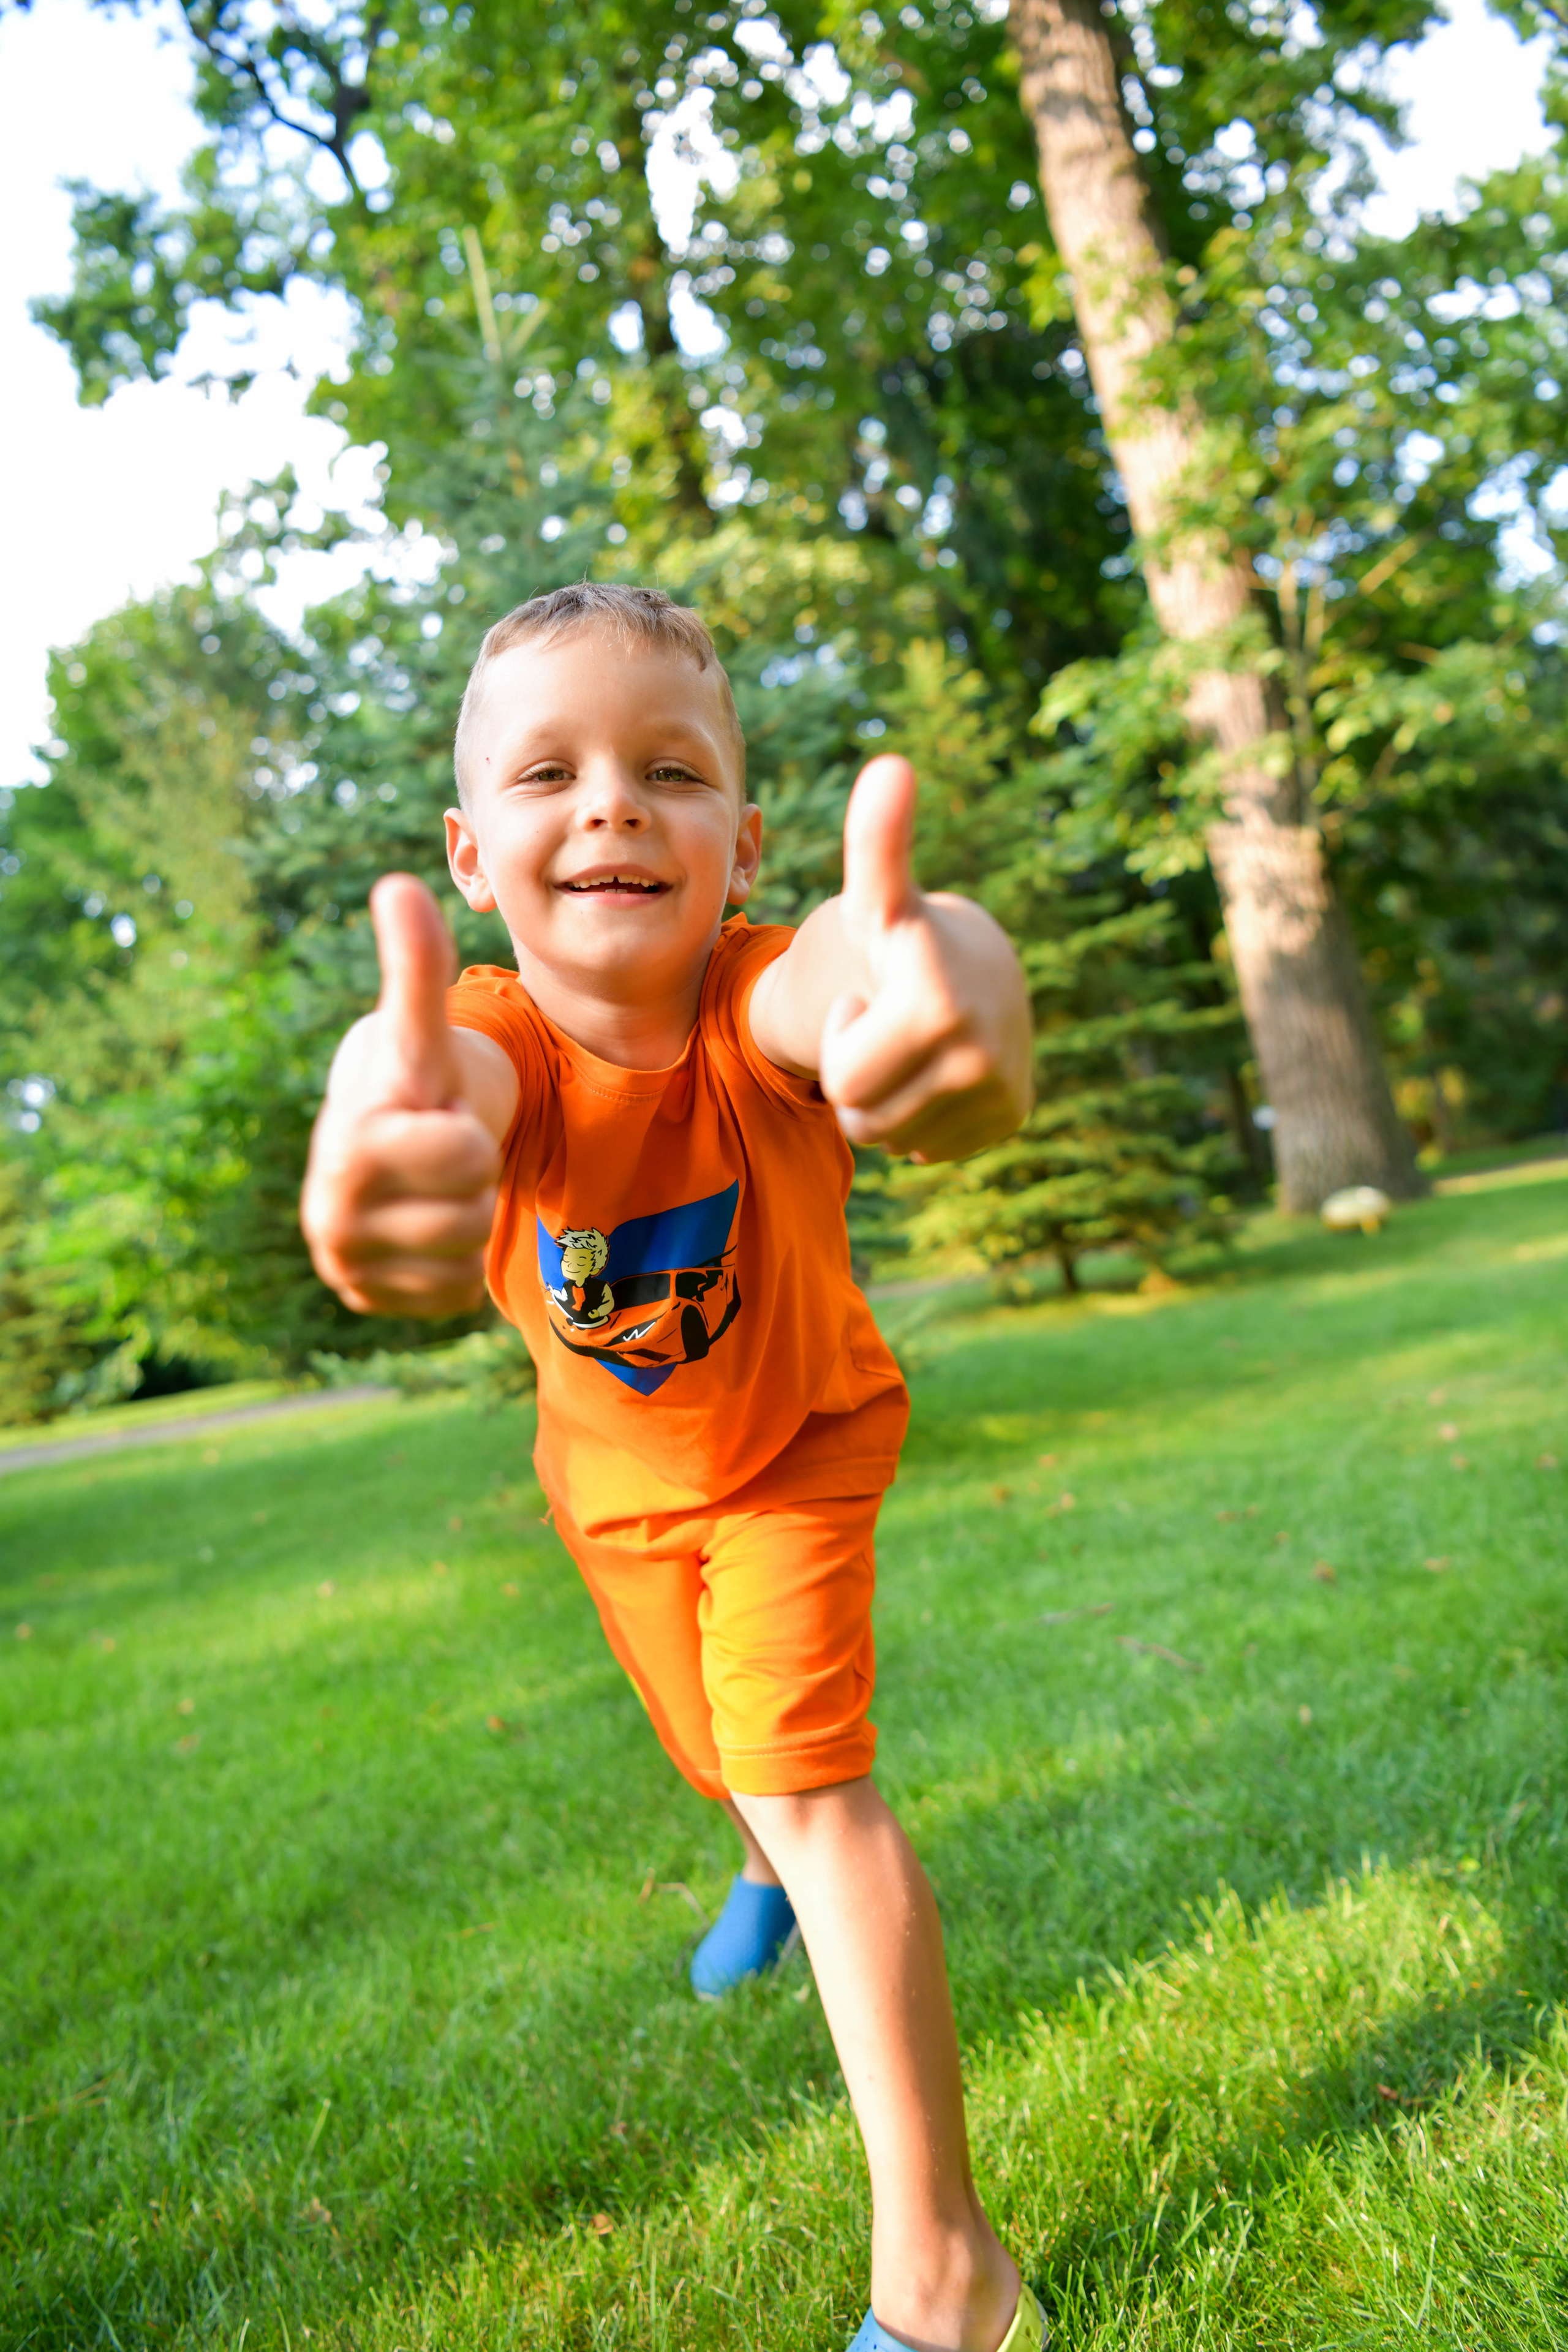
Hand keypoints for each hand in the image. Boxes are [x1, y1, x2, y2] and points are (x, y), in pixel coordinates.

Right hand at [300, 874, 500, 1316]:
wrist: (384, 1138)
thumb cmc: (415, 1081)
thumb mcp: (423, 1032)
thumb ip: (418, 967)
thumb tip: (397, 885)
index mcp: (350, 1147)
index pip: (463, 1157)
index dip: (468, 1135)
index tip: (435, 1117)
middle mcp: (332, 1215)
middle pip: (472, 1214)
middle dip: (470, 1180)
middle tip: (440, 1154)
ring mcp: (348, 1266)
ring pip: (466, 1255)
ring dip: (466, 1218)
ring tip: (433, 1188)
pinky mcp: (369, 1302)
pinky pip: (457, 1293)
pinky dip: (455, 1261)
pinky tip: (427, 1224)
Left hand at [818, 756, 1032, 1161]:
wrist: (986, 970)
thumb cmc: (908, 938)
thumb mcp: (880, 900)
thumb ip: (875, 843)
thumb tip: (890, 764)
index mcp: (937, 1006)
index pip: (844, 1076)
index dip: (843, 1036)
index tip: (874, 996)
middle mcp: (978, 1056)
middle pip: (858, 1113)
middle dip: (853, 1072)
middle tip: (883, 1022)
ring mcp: (997, 1094)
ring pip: (887, 1136)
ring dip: (883, 1094)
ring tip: (910, 1043)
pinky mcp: (1008, 1119)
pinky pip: (924, 1145)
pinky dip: (919, 1115)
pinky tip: (938, 1069)